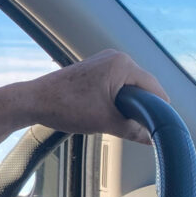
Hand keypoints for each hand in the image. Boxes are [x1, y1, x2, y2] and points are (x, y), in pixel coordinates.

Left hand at [23, 49, 167, 144]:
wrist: (34, 101)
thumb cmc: (66, 106)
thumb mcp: (106, 122)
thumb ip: (134, 130)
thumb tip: (151, 139)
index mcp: (122, 64)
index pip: (154, 87)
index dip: (159, 109)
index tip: (161, 128)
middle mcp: (115, 57)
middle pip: (143, 86)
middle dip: (142, 107)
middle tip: (138, 128)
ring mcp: (103, 62)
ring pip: (128, 87)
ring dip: (128, 104)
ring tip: (120, 121)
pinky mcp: (93, 69)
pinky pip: (115, 84)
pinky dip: (116, 99)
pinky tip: (109, 113)